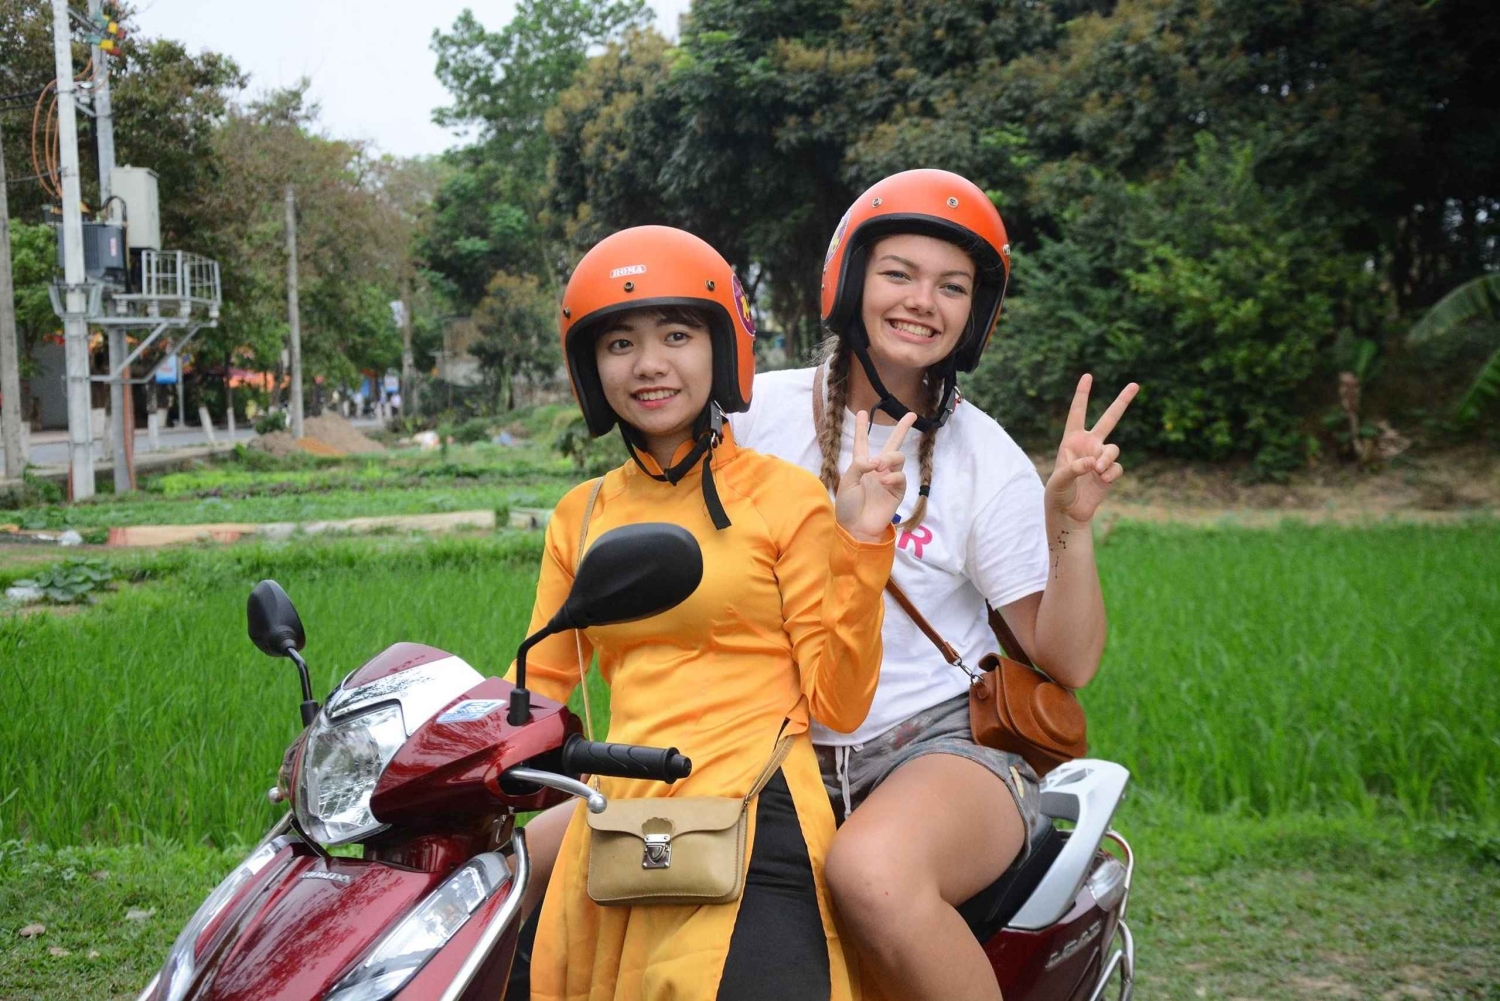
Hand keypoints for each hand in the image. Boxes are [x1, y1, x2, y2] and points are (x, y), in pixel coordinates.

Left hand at [835, 411, 916, 541]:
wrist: (856, 528)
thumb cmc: (847, 506)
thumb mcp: (846, 482)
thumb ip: (859, 466)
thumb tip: (876, 460)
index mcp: (861, 465)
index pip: (862, 443)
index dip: (862, 428)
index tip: (863, 413)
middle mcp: (877, 469)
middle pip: (892, 445)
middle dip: (901, 429)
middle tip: (911, 415)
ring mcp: (888, 479)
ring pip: (898, 457)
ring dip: (890, 458)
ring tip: (880, 467)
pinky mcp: (897, 491)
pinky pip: (900, 476)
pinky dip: (893, 476)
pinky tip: (884, 481)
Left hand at [1046, 374, 1138, 523]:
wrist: (1069, 512)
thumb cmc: (1058, 493)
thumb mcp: (1059, 480)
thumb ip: (1073, 469)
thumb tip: (1093, 463)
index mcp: (1071, 440)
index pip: (1077, 412)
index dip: (1082, 394)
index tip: (1088, 376)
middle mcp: (1089, 445)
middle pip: (1109, 418)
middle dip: (1122, 402)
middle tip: (1135, 384)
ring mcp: (1101, 458)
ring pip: (1114, 449)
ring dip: (1107, 459)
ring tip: (1097, 470)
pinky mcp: (1110, 472)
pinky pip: (1116, 467)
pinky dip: (1110, 473)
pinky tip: (1101, 481)